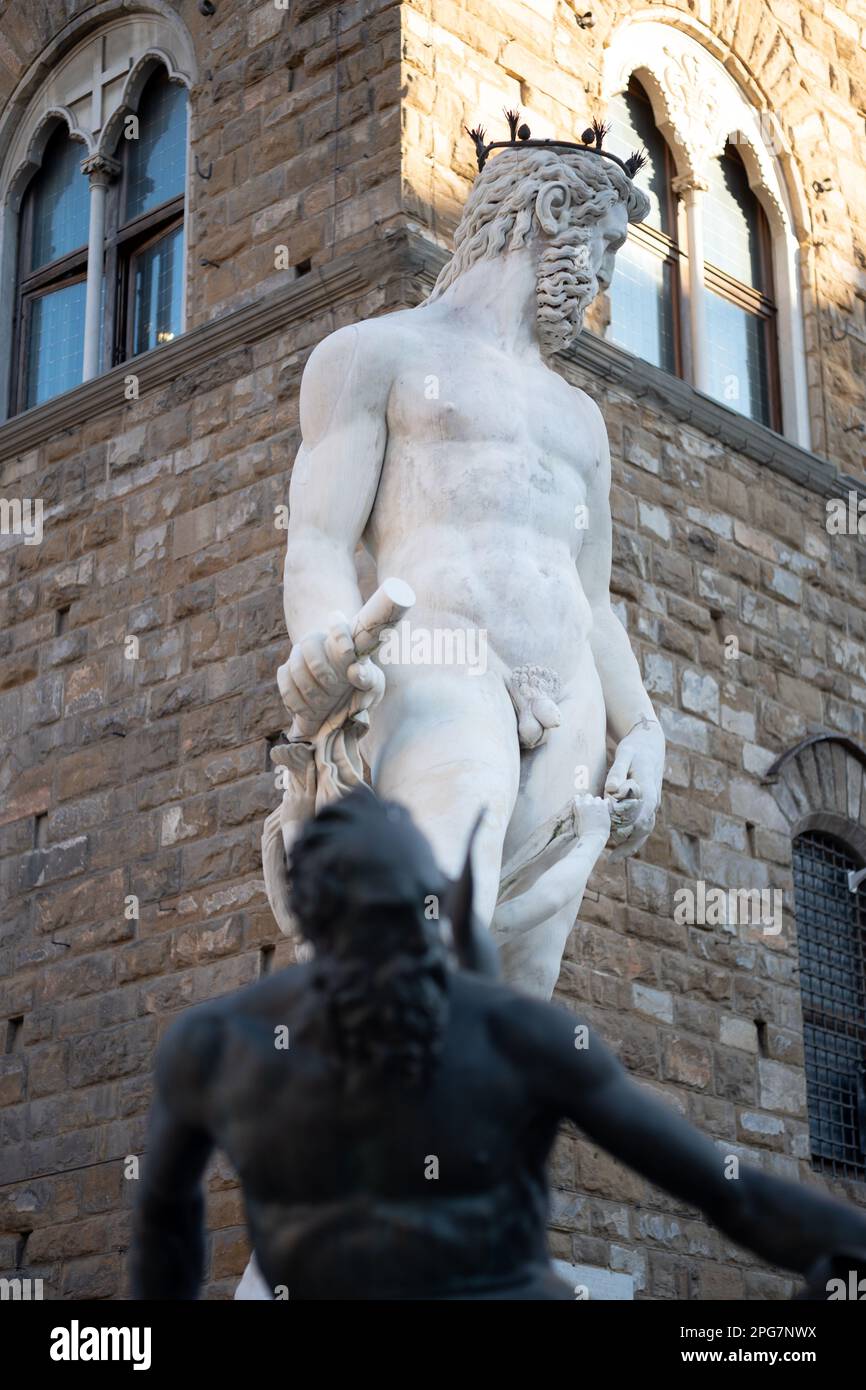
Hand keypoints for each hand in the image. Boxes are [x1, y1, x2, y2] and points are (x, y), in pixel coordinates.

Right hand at [276, 612, 384, 739]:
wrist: (339, 707)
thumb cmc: (361, 689)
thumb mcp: (373, 686)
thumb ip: (368, 678)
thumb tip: (355, 671)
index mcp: (346, 639)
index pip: (338, 622)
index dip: (339, 631)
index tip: (348, 650)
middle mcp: (320, 641)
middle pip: (309, 642)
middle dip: (321, 669)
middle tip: (335, 688)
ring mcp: (300, 655)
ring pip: (295, 664)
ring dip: (310, 689)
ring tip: (325, 706)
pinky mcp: (286, 671)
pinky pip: (284, 680)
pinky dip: (297, 700)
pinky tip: (310, 713)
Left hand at [604, 717, 663, 861]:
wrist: (650, 744)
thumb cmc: (635, 748)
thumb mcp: (624, 754)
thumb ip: (617, 772)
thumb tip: (611, 790)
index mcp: (647, 790)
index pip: (639, 816)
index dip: (625, 828)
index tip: (610, 838)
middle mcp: (653, 801)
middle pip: (642, 828)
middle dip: (626, 842)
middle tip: (609, 856)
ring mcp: (653, 805)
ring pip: (644, 831)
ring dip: (630, 845)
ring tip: (613, 858)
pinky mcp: (649, 807)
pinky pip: (643, 827)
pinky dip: (633, 840)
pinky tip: (620, 849)